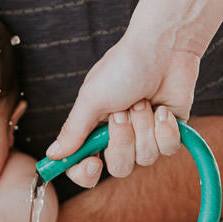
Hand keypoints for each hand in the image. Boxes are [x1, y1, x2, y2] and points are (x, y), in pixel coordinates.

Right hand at [45, 30, 195, 186]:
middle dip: (122, 141)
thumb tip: (52, 154)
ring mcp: (145, 136)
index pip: (83, 167)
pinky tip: (162, 108)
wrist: (164, 48)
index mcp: (94, 129)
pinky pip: (168, 150)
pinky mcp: (170, 132)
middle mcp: (119, 136)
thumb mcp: (91, 99)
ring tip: (143, 102)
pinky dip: (165, 128)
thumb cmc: (123, 67)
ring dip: (144, 128)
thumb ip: (73, 131)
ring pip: (145, 159)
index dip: (86, 173)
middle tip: (122, 112)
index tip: (93, 163)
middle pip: (119, 168)